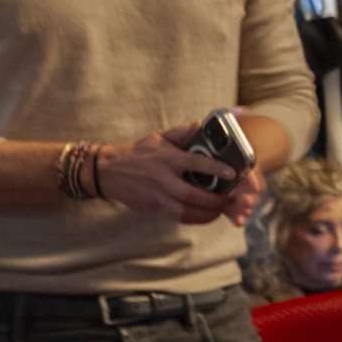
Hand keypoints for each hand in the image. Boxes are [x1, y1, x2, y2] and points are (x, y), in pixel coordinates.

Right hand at [95, 123, 248, 225]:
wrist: (108, 171)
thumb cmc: (139, 152)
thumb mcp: (160, 137)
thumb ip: (184, 132)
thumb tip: (204, 123)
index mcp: (168, 158)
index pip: (195, 163)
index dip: (216, 168)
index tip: (233, 172)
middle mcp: (163, 178)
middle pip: (193, 194)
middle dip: (217, 200)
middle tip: (233, 199)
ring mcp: (157, 195)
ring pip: (186, 211)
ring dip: (208, 213)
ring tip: (222, 209)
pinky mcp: (154, 208)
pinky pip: (179, 217)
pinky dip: (196, 219)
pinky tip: (207, 215)